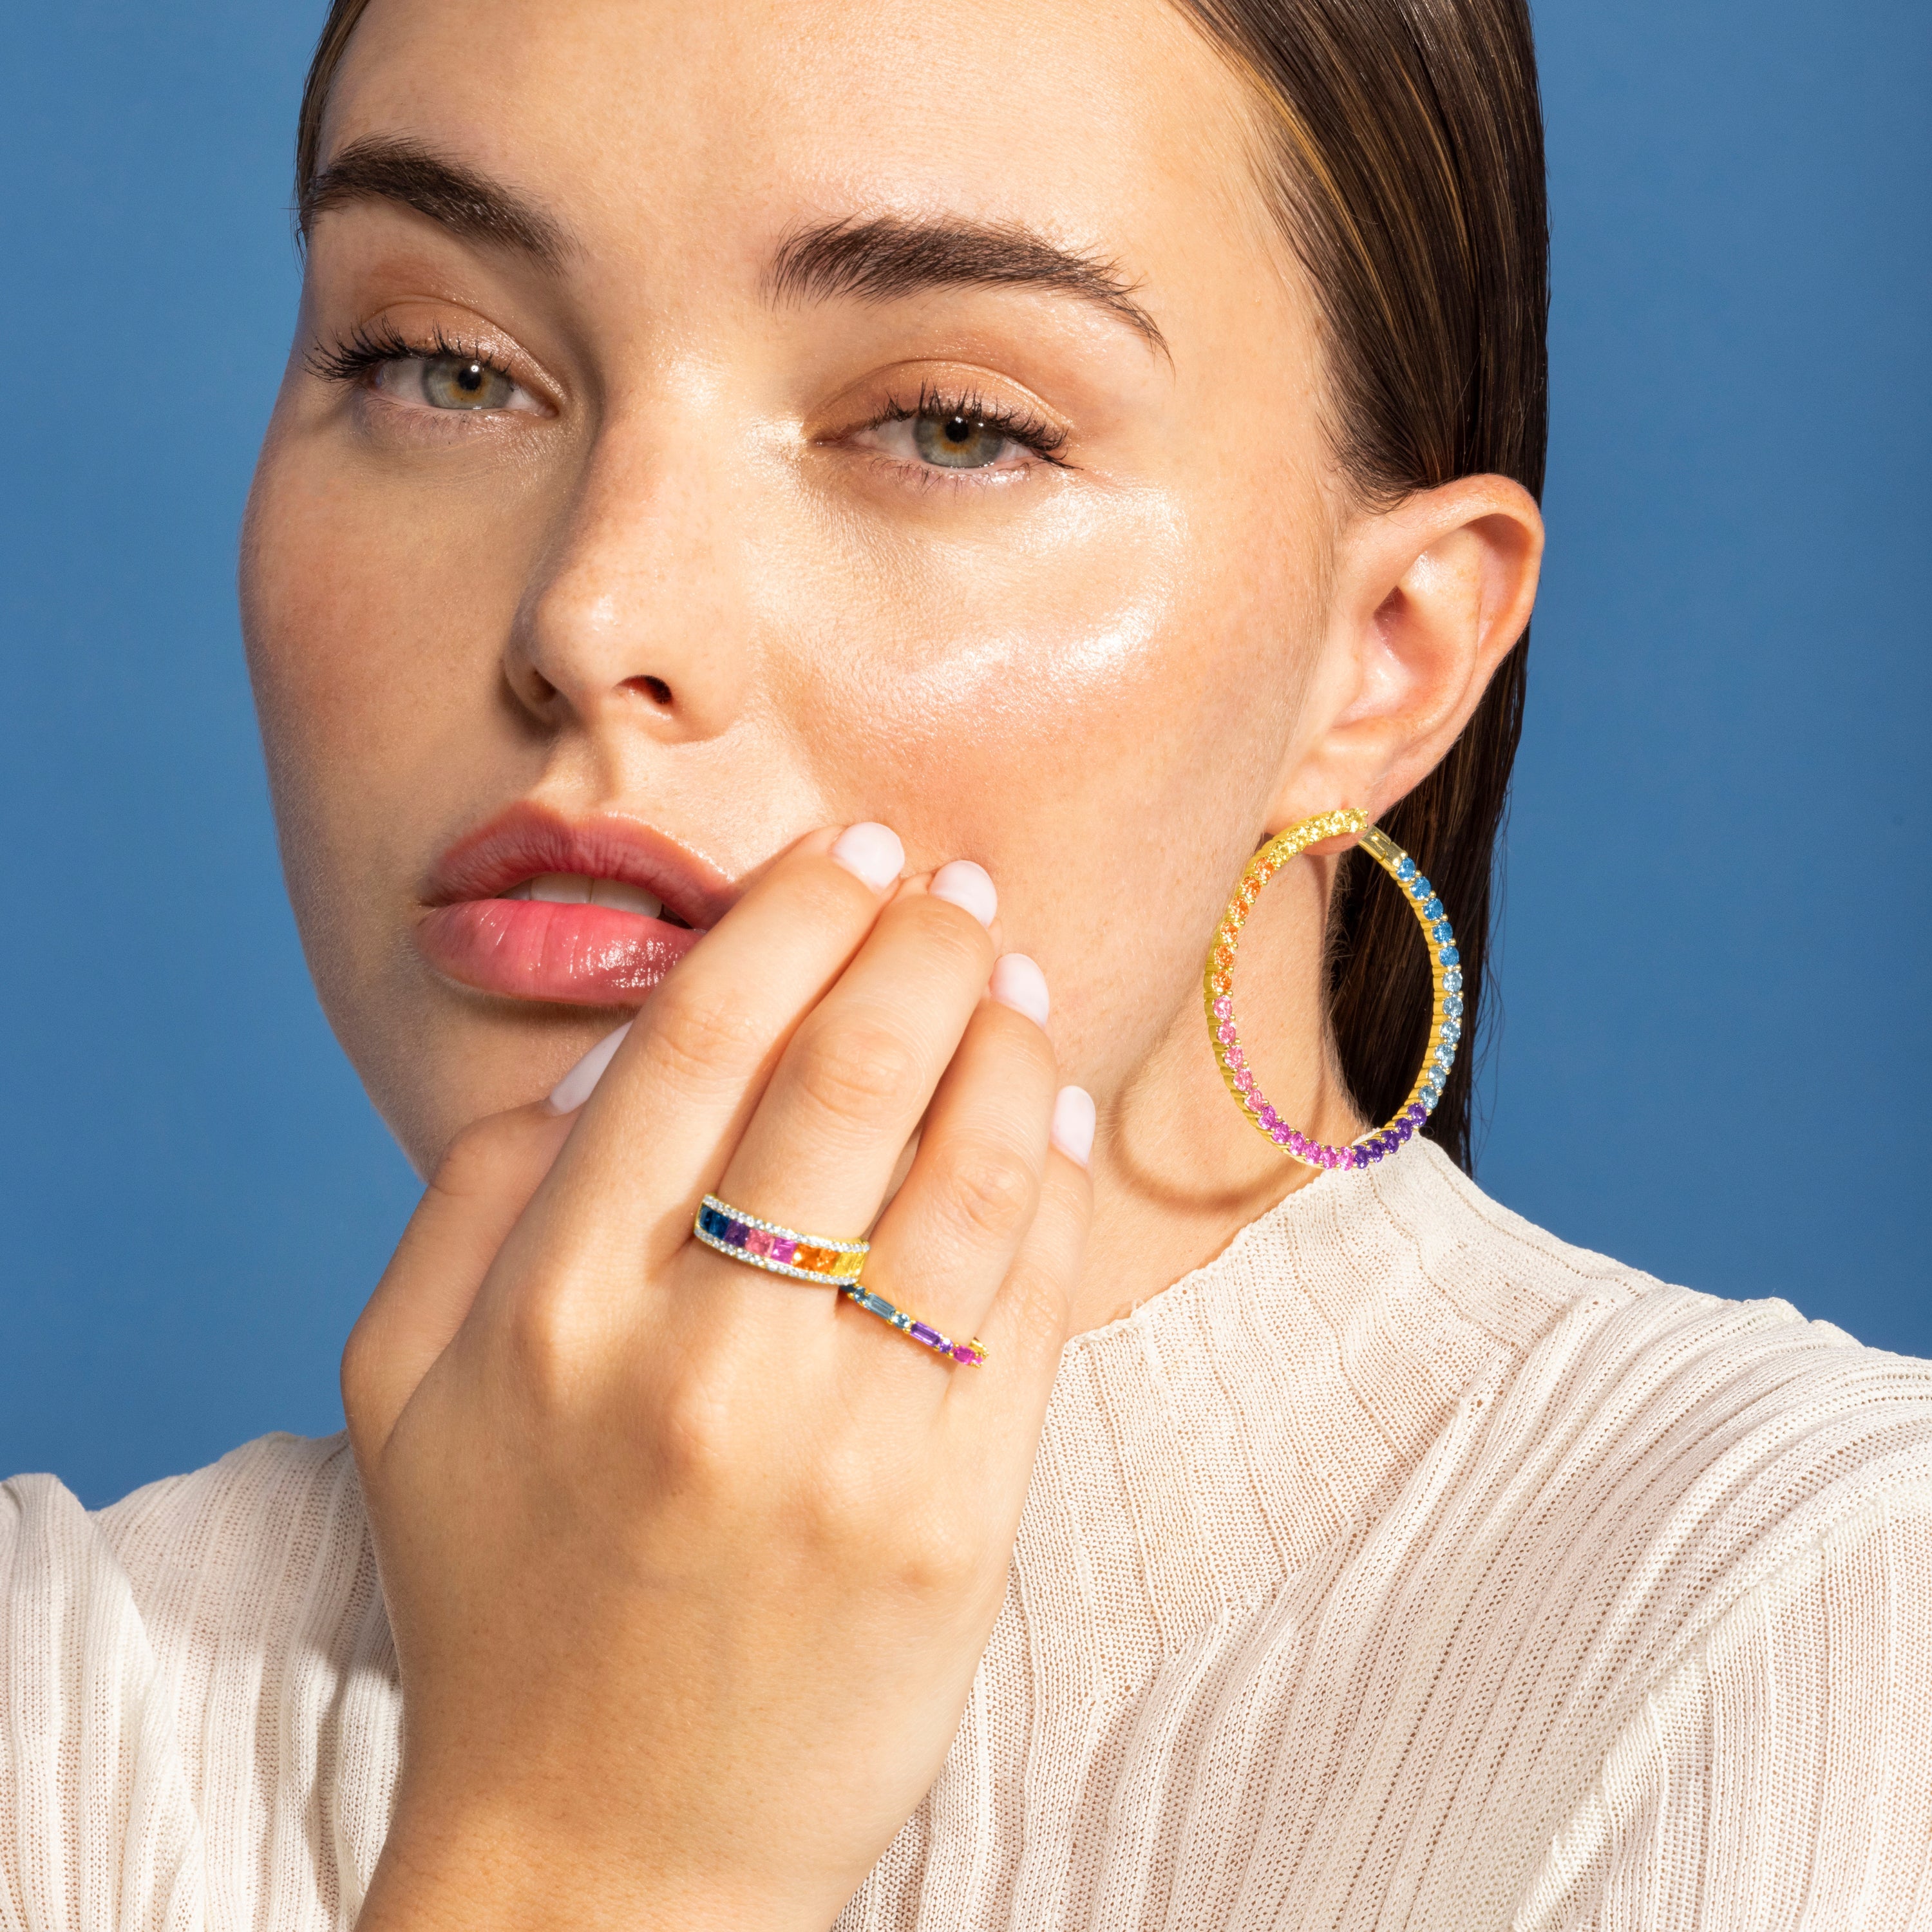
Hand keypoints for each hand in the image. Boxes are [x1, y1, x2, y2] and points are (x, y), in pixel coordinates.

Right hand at [343, 825, 1093, 1931]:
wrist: (607, 1855)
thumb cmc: (506, 1597)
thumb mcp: (398, 1394)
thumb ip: (469, 1199)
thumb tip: (610, 1054)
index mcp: (549, 1313)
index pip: (701, 1037)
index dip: (794, 911)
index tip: (852, 850)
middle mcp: (695, 1364)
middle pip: (849, 1072)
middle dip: (921, 939)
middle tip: (954, 885)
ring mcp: (839, 1451)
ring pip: (967, 1170)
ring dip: (1008, 1036)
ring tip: (1017, 976)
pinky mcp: (954, 1526)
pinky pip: (1033, 1302)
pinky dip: (1056, 1175)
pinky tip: (1053, 1108)